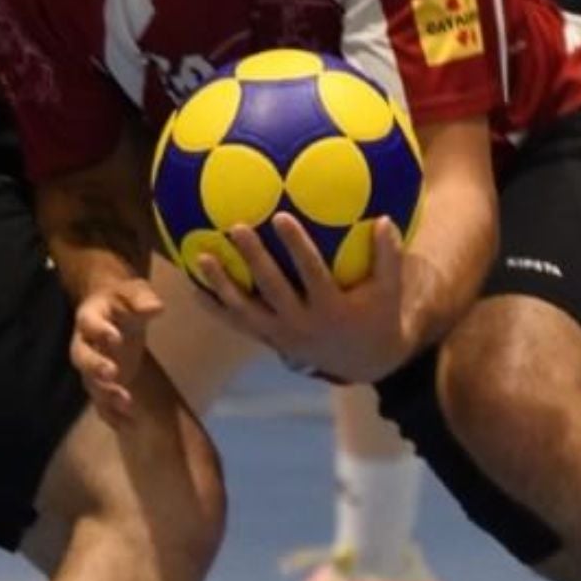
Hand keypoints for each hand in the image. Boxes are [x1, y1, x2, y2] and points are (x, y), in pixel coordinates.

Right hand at [71, 278, 163, 423]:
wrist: (113, 309)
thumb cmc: (124, 299)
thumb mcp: (135, 291)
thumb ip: (142, 299)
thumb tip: (157, 307)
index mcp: (90, 317)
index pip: (88, 323)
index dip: (99, 331)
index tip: (116, 338)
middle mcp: (84, 343)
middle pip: (81, 357)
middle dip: (94, 367)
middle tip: (112, 373)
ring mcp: (91, 366)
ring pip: (90, 383)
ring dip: (105, 393)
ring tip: (126, 401)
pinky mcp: (101, 383)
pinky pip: (100, 401)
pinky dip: (111, 413)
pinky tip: (127, 423)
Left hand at [196, 215, 413, 384]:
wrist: (362, 362)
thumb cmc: (377, 315)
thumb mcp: (389, 290)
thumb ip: (388, 257)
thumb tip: (386, 219)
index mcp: (331, 309)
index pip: (311, 274)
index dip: (296, 247)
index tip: (280, 217)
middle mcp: (302, 325)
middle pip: (272, 289)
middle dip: (254, 259)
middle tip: (237, 227)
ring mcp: (281, 335)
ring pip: (246, 311)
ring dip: (222, 285)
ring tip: (202, 258)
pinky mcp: (268, 339)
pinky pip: (236, 323)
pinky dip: (214, 307)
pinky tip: (191, 287)